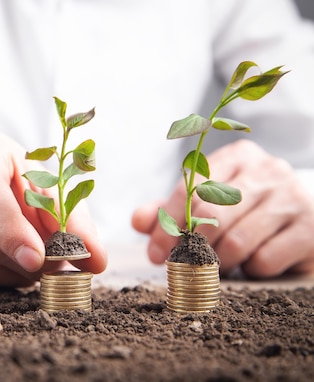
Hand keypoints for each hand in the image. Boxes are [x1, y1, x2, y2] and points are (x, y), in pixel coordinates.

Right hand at [0, 130, 106, 286]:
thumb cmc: (17, 175)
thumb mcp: (48, 182)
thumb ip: (73, 218)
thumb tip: (96, 261)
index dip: (12, 230)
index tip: (37, 259)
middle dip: (32, 261)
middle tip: (57, 262)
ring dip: (16, 273)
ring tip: (30, 256)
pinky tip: (6, 263)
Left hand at [132, 140, 313, 277]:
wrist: (305, 215)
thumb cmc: (244, 209)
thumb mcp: (205, 202)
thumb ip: (168, 210)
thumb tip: (138, 221)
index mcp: (236, 157)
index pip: (190, 189)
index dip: (167, 225)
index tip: (156, 253)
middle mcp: (266, 171)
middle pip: (211, 214)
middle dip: (190, 247)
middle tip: (183, 265)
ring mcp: (292, 198)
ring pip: (237, 240)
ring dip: (218, 262)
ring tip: (216, 266)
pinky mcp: (310, 229)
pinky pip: (265, 259)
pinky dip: (250, 270)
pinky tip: (251, 264)